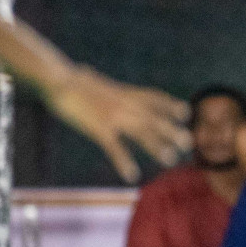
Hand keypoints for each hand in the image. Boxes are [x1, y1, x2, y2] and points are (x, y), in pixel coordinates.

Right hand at [42, 65, 189, 182]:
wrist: (57, 79)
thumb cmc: (67, 78)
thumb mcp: (89, 79)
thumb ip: (95, 82)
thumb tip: (85, 71)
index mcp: (123, 92)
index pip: (153, 98)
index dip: (170, 105)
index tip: (185, 112)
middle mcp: (125, 104)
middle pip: (154, 119)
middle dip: (172, 131)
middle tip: (188, 143)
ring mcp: (114, 117)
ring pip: (143, 134)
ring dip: (157, 147)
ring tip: (170, 159)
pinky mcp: (100, 129)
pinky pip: (116, 148)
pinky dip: (124, 163)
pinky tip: (131, 175)